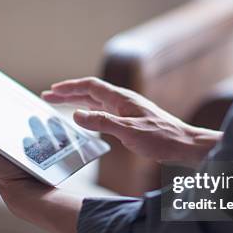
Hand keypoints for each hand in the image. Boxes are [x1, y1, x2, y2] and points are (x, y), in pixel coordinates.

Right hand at [42, 77, 221, 165]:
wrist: (184, 145)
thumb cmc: (162, 138)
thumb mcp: (129, 132)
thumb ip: (102, 122)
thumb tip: (76, 115)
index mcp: (121, 99)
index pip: (90, 86)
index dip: (69, 87)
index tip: (52, 90)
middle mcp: (123, 101)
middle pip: (90, 92)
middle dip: (68, 93)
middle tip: (47, 96)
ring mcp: (127, 110)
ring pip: (96, 101)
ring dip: (77, 101)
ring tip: (59, 103)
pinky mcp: (130, 120)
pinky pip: (103, 111)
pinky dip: (89, 111)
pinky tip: (85, 117)